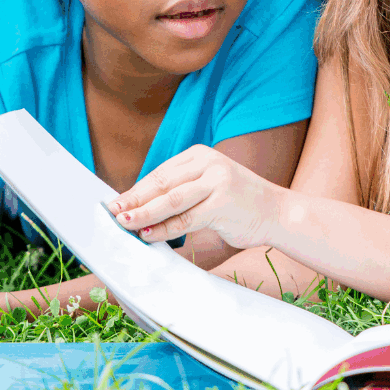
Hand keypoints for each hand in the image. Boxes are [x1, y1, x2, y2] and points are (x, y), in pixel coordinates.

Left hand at [108, 145, 280, 249]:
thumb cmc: (238, 202)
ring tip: (124, 223)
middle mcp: (209, 163)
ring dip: (143, 214)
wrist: (276, 212)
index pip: (161, 172)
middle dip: (134, 200)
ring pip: (171, 200)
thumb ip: (181, 190)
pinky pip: (186, 219)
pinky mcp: (222, 203)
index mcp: (202, 154)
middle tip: (112, 213)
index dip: (136, 189)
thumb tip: (139, 205)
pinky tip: (149, 235)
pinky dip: (164, 229)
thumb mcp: (209, 185)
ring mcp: (217, 182)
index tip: (116, 203)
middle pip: (162, 183)